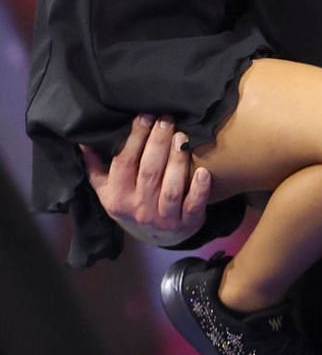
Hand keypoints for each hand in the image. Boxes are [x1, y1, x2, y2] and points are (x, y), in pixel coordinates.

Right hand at [78, 115, 211, 247]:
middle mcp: (138, 208)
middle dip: (158, 143)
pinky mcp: (186, 223)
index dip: (134, 139)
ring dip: (177, 161)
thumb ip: (96, 167)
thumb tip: (84, 142)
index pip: (123, 163)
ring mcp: (162, 218)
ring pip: (170, 187)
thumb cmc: (132, 205)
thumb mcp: (108, 191)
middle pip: (148, 171)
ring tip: (182, 137)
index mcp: (117, 197)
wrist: (157, 238)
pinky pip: (193, 205)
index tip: (145, 117)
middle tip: (167, 120)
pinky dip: (199, 189)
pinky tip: (204, 171)